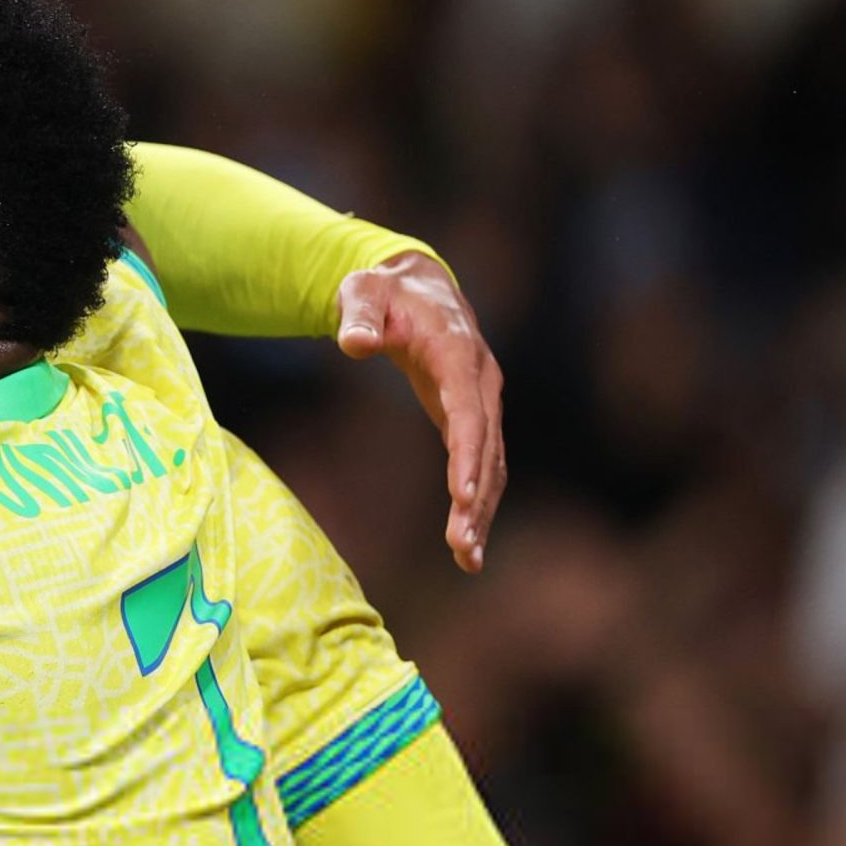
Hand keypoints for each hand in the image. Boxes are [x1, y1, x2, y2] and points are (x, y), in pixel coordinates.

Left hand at [335, 251, 505, 572]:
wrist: (413, 285)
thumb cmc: (381, 290)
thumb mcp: (361, 292)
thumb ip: (357, 315)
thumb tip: (353, 343)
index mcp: (457, 352)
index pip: (467, 410)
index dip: (466, 453)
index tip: (461, 496)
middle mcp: (481, 381)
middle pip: (485, 446)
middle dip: (476, 499)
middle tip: (463, 547)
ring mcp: (481, 401)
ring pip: (492, 464)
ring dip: (482, 512)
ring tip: (468, 560)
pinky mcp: (471, 418)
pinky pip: (481, 465)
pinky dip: (477, 503)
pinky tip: (466, 544)